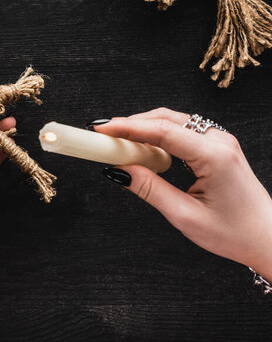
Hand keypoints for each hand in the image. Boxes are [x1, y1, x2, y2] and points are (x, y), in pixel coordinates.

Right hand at [95, 108, 271, 280]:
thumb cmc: (234, 233)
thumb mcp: (185, 215)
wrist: (268, 238)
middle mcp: (219, 141)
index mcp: (214, 156)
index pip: (162, 131)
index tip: (102, 128)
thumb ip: (149, 189)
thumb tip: (119, 170)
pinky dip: (158, 135)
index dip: (127, 126)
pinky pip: (182, 131)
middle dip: (132, 124)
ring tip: (118, 142)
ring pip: (173, 121)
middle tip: (104, 135)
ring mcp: (220, 141)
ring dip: (144, 128)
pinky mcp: (217, 147)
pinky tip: (143, 148)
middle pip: (166, 119)